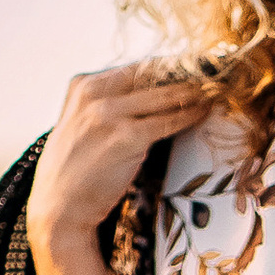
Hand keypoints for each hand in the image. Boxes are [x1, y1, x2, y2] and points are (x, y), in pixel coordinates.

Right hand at [28, 60, 212, 262]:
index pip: (135, 67)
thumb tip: (148, 93)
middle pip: (152, 73)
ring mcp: (108, 114)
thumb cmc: (75, 171)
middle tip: (214, 72)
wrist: (58, 208)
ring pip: (165, 93)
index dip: (168, 66)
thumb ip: (106, 104)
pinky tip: (205, 110)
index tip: (193, 66)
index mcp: (82, 85)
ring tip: (216, 88)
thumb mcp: (82, 124)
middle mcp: (94, 93)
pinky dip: (191, 114)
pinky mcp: (125, 137)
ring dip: (195, 90)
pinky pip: (168, 120)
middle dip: (186, 72)